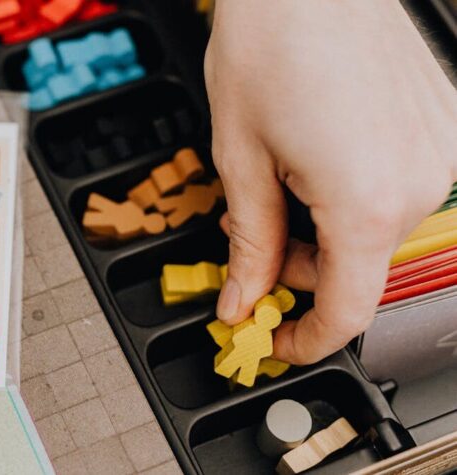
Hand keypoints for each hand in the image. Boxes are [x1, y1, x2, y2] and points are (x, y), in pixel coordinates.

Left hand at [205, 0, 456, 363]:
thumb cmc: (270, 45)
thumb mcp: (240, 158)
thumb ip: (250, 242)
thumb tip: (244, 298)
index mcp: (368, 202)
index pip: (347, 310)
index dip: (306, 339)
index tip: (277, 340)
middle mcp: (421, 183)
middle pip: (359, 268)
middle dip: (303, 267)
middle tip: (254, 239)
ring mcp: (441, 152)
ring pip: (377, 229)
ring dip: (326, 227)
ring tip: (281, 180)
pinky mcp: (444, 127)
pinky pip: (397, 187)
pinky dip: (353, 194)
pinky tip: (316, 158)